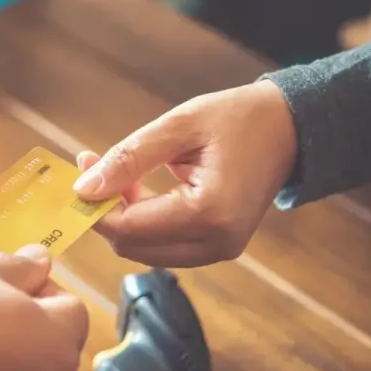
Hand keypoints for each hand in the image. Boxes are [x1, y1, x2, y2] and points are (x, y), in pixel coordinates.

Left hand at [72, 80, 297, 267]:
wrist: (290, 128)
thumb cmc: (237, 118)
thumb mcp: (178, 126)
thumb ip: (129, 158)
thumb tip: (84, 188)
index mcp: (209, 212)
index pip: (130, 228)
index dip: (96, 206)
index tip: (80, 172)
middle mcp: (217, 241)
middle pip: (133, 247)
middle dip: (106, 212)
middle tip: (93, 168)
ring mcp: (220, 249)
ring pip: (145, 252)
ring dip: (123, 219)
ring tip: (118, 175)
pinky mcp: (218, 246)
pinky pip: (164, 246)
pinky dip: (143, 223)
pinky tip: (137, 189)